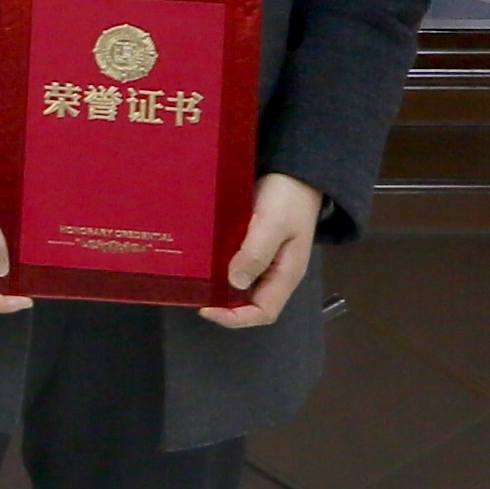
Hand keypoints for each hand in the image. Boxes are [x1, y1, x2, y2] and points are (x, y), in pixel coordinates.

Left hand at [202, 172, 324, 327]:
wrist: (296, 171)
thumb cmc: (288, 198)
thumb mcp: (273, 223)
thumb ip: (256, 253)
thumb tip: (235, 283)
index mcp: (286, 274)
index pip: (263, 312)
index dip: (235, 318)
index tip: (205, 308)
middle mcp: (276, 272)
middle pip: (249, 302)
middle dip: (223, 303)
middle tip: (193, 292)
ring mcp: (266, 259)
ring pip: (240, 284)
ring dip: (219, 286)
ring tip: (193, 278)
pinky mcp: (254, 245)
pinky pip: (235, 265)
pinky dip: (219, 267)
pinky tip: (201, 260)